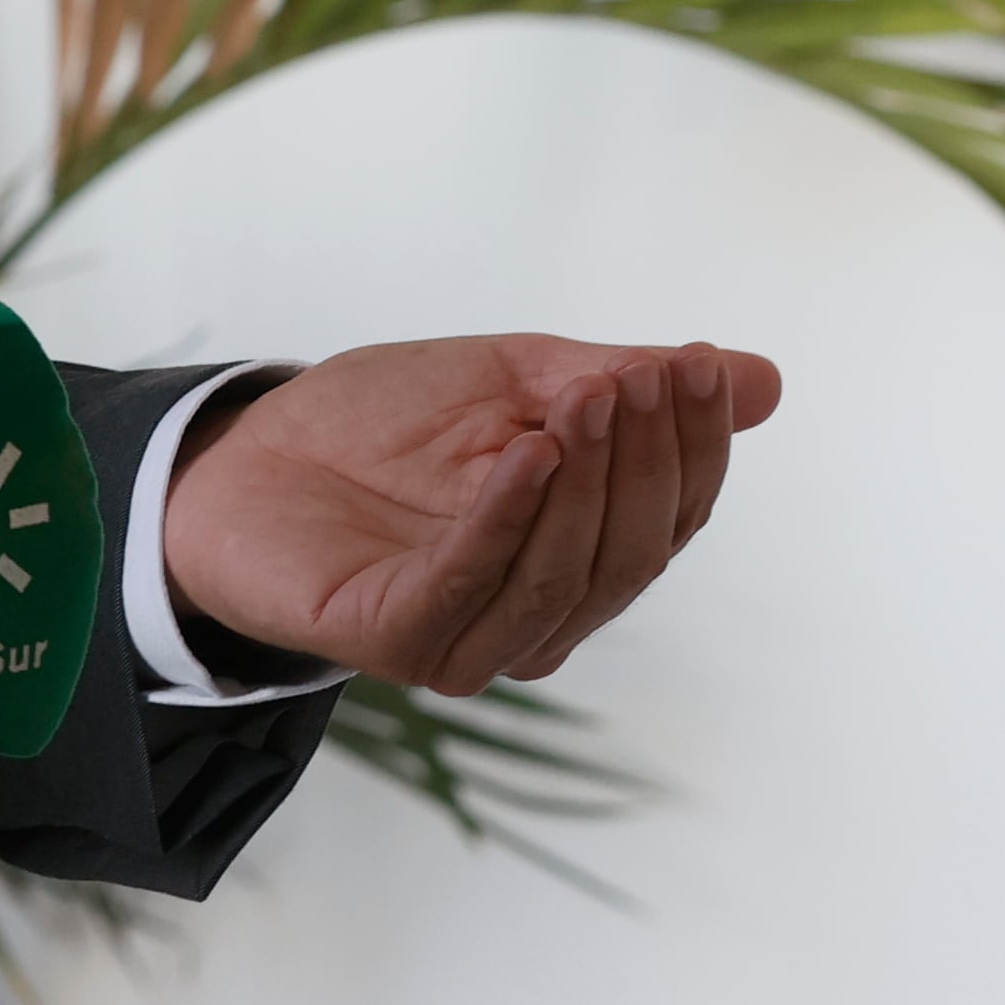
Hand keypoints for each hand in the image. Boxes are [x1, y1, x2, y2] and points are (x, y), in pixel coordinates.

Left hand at [158, 335, 781, 694]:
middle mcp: (539, 617)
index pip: (671, 516)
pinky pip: (470, 584)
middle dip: (648, 459)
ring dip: (586, 484)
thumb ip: (620, 382)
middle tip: (646, 376)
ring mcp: (470, 639)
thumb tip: (763, 379)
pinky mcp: (399, 640)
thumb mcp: (509, 381)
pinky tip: (524, 451)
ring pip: (564, 577)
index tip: (699, 364)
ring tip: (588, 399)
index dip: (695, 445)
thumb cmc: (379, 424)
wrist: (241, 457)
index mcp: (580, 557)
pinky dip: (507, 517)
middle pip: (630, 553)